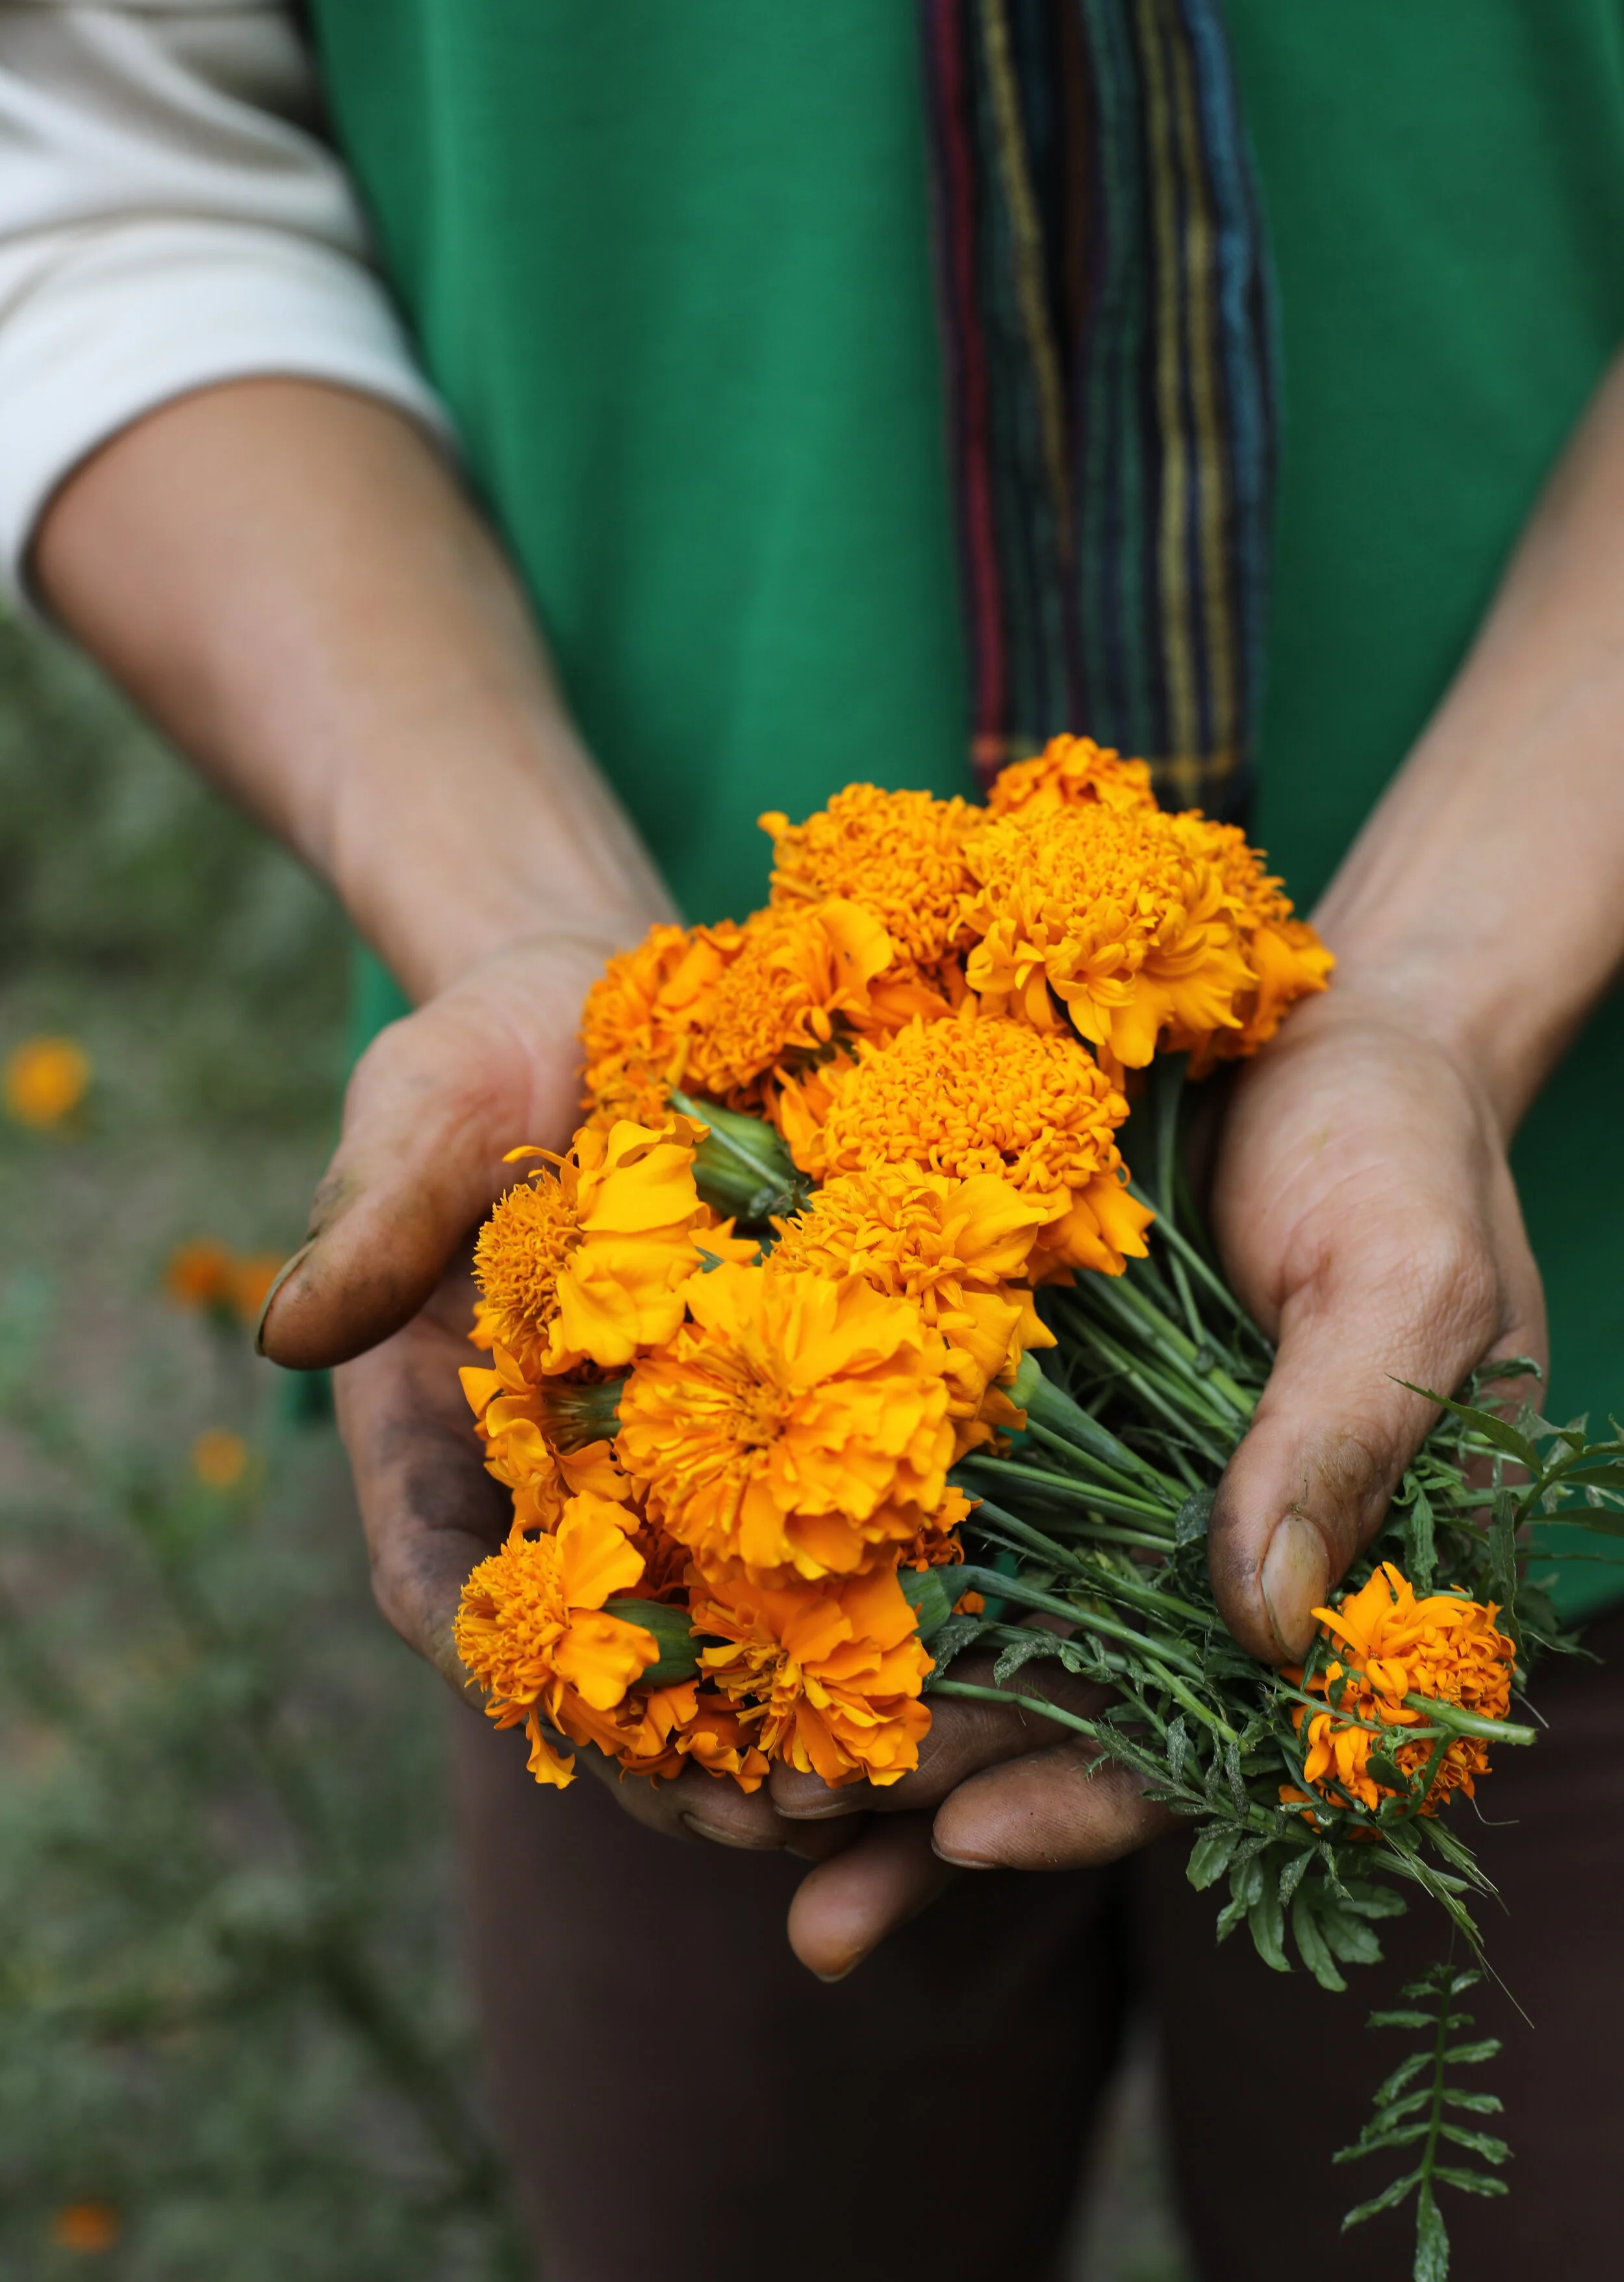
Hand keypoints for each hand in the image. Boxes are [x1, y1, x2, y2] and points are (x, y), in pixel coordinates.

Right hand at [261, 930, 835, 1856]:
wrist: (601, 1000)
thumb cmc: (479, 1056)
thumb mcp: (414, 1115)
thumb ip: (371, 1220)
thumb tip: (291, 1334)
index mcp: (432, 1439)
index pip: (450, 1592)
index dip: (521, 1680)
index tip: (600, 1742)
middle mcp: (548, 1481)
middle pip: (601, 1657)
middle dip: (684, 1756)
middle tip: (787, 1826)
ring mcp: (662, 1463)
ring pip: (718, 1635)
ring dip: (790, 1726)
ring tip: (885, 1795)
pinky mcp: (769, 1419)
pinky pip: (814, 1539)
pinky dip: (869, 1614)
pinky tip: (955, 1666)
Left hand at [777, 983, 1545, 1974]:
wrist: (1325, 1025)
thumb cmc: (1403, 1153)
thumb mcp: (1405, 1284)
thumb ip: (1338, 1439)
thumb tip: (1263, 1620)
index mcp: (1319, 1578)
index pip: (1205, 1738)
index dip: (1089, 1796)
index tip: (969, 1830)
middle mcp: (1189, 1557)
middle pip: (1055, 1712)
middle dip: (926, 1786)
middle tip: (788, 1822)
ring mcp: (1090, 1484)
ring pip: (968, 1630)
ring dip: (856, 1709)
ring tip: (730, 1786)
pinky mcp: (1007, 1400)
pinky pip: (919, 1498)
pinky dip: (832, 1555)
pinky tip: (720, 1603)